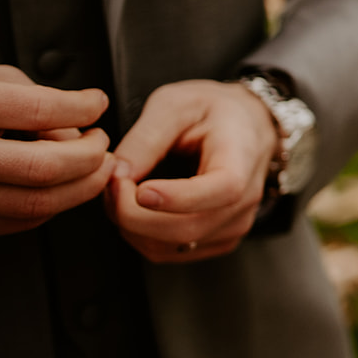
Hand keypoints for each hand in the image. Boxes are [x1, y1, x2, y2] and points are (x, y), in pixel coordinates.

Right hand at [0, 66, 114, 237]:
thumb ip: (34, 98)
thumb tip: (74, 131)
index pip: (38, 110)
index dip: (81, 107)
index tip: (96, 104)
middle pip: (44, 167)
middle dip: (90, 156)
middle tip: (102, 142)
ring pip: (37, 204)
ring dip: (82, 186)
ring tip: (95, 165)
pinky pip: (20, 221)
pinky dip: (52, 204)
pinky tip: (62, 185)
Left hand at [106, 80, 278, 262]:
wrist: (246, 126)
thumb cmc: (214, 111)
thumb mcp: (176, 104)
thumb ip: (146, 137)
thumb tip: (117, 173)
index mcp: (241, 158)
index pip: (221, 190)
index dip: (178, 197)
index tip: (140, 190)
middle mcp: (244, 200)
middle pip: (186, 229)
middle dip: (132, 212)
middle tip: (111, 182)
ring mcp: (233, 226)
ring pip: (170, 246)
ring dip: (131, 225)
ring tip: (122, 190)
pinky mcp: (217, 240)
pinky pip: (168, 252)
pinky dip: (140, 235)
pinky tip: (137, 208)